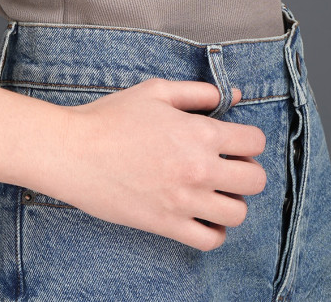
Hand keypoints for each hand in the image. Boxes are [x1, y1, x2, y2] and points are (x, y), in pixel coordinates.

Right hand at [45, 77, 266, 250]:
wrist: (74, 151)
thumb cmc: (112, 116)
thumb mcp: (157, 91)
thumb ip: (199, 92)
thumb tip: (233, 95)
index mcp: (200, 133)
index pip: (255, 142)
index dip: (248, 139)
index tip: (234, 140)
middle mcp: (199, 170)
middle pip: (256, 180)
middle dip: (247, 170)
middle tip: (227, 164)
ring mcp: (184, 201)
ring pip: (238, 213)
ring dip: (232, 200)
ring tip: (214, 190)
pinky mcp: (167, 225)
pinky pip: (211, 240)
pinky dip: (215, 231)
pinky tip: (202, 214)